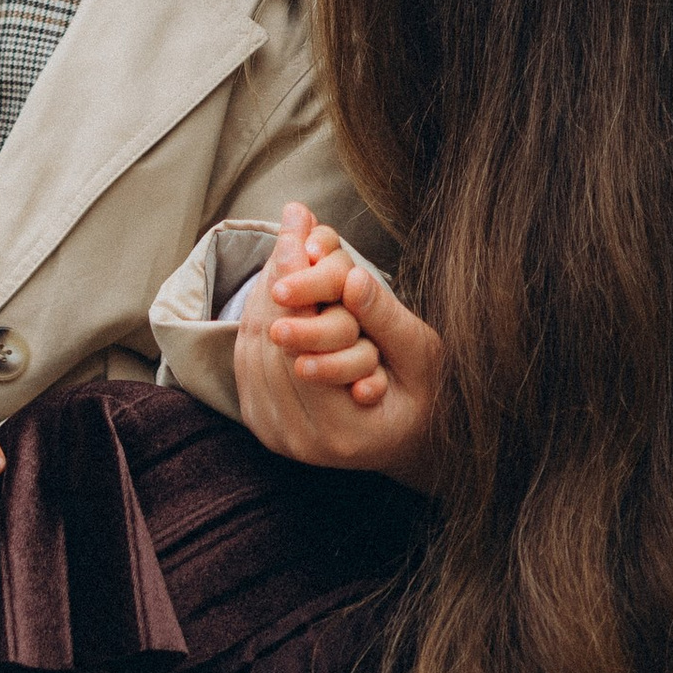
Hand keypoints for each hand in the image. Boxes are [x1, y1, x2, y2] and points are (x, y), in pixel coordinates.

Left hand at [234, 203, 442, 485]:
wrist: (406, 445)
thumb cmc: (425, 399)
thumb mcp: (422, 358)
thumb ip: (387, 320)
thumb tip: (352, 278)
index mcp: (341, 430)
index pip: (300, 347)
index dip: (297, 287)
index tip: (300, 238)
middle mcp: (298, 439)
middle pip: (267, 345)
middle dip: (276, 279)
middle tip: (287, 227)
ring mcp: (273, 434)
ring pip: (250, 347)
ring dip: (263, 292)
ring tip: (282, 245)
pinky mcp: (260, 422)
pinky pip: (246, 358)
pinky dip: (258, 313)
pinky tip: (275, 282)